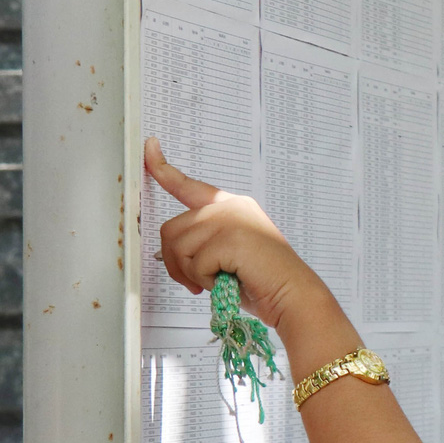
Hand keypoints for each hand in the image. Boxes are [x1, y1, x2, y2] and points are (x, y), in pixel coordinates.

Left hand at [144, 137, 327, 332]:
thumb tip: (163, 252)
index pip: (189, 186)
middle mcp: (230, 207)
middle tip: (193, 282)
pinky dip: (206, 281)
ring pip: (179, 247)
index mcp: (232, 206)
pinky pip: (195, 264)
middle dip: (175, 262)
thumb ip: (202, 243)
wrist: (293, 295)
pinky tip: (227, 282)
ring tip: (218, 281)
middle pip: (172, 228)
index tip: (150, 147)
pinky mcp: (230, 238)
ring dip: (191, 273)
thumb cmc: (264, 281)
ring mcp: (231, 219)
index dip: (163, 169)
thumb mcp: (228, 253)